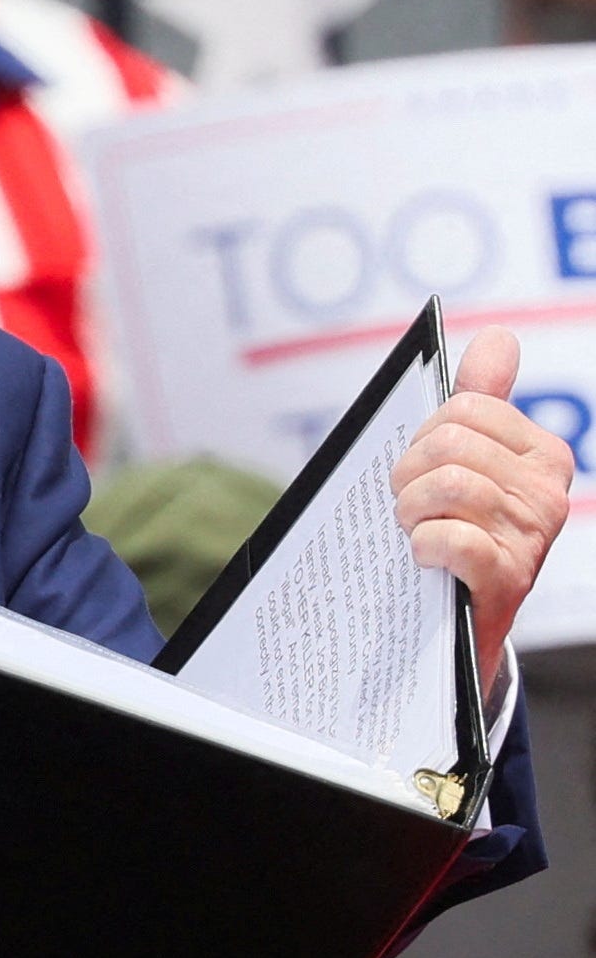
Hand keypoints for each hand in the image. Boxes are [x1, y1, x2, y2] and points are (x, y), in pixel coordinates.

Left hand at [392, 326, 575, 692]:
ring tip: (417, 532)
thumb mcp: (474, 462)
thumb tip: (499, 337)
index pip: (462, 409)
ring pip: (444, 486)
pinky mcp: (506, 578)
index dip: (422, 438)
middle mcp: (547, 492)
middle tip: (411, 506)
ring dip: (410, 512)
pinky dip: (421, 547)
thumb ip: (484, 399)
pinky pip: (448, 538)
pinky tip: (425, 560)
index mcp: (541, 454)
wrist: (457, 620)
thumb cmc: (459, 529)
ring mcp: (531, 536)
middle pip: (448, 444)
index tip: (424, 469)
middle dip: (409, 474)